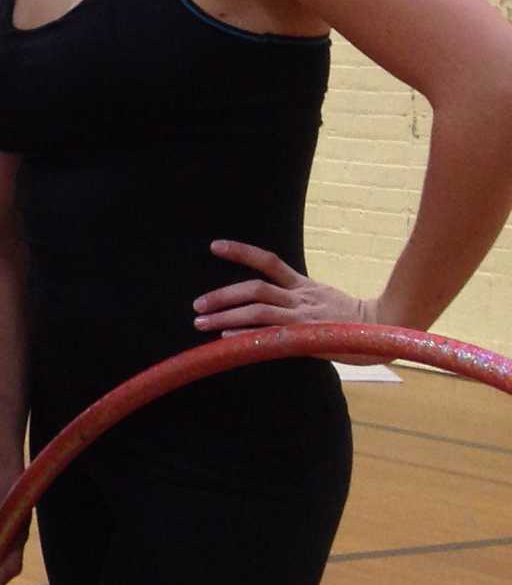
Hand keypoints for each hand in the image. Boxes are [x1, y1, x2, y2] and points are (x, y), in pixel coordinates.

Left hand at [192, 240, 397, 360]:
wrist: (387, 329)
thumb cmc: (352, 321)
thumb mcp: (323, 300)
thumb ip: (296, 300)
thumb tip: (266, 305)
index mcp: (304, 285)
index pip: (269, 262)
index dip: (241, 252)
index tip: (215, 246)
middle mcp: (301, 297)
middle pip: (256, 288)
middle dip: (223, 295)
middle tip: (197, 304)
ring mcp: (304, 315)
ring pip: (259, 310)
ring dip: (226, 315)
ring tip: (201, 321)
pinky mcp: (309, 334)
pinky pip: (274, 333)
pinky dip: (248, 335)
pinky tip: (226, 338)